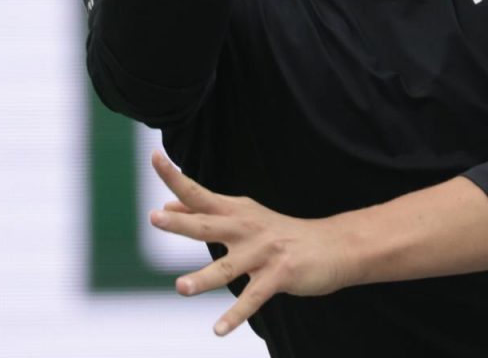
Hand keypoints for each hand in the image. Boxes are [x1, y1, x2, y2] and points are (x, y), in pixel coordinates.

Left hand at [147, 150, 350, 336]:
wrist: (333, 246)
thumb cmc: (280, 233)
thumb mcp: (242, 217)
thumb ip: (204, 214)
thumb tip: (167, 207)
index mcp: (235, 212)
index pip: (199, 194)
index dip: (175, 177)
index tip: (153, 157)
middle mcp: (246, 228)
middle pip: (208, 224)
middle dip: (182, 223)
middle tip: (155, 217)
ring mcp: (263, 252)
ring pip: (227, 267)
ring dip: (203, 278)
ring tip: (181, 287)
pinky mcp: (279, 275)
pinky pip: (252, 299)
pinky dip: (235, 315)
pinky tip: (218, 330)